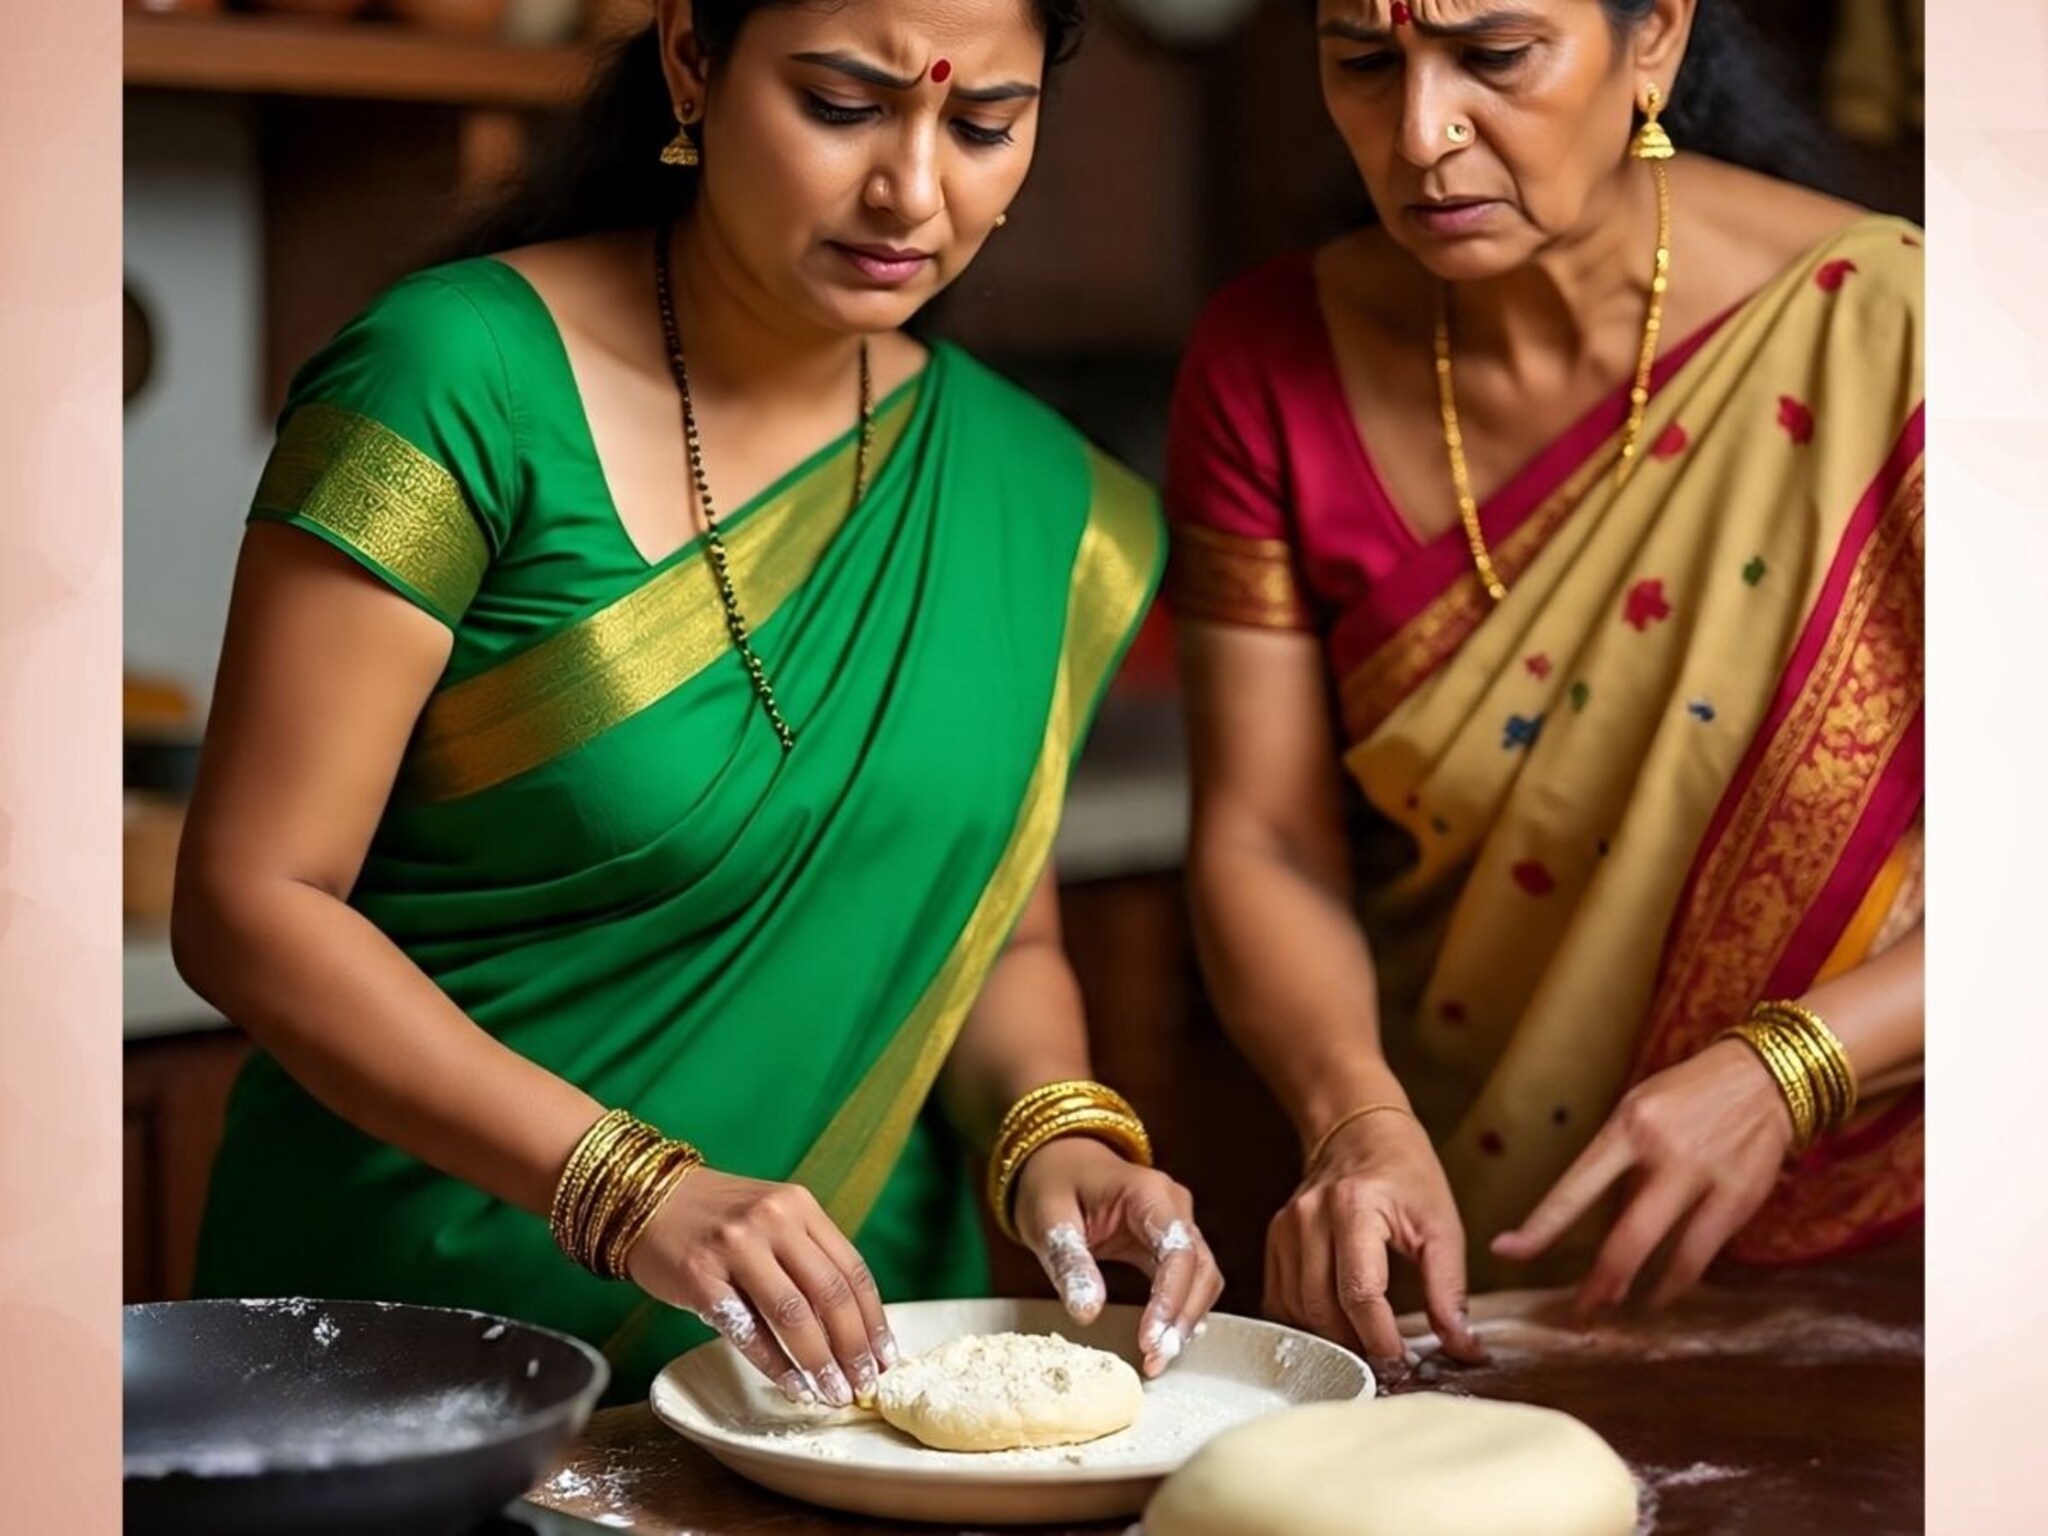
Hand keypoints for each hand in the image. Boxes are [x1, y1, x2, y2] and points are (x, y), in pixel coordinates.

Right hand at [626, 1169, 897, 1407]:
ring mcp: (735, 1247)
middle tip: (863, 1385)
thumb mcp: (771, 1217)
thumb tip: (851, 1328)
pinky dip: (775, 1365)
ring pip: (793, 1315)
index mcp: (799, 1206)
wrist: (645, 1198)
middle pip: (830, 1294)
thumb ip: (807, 1256)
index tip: (884, 1358)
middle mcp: (772, 1221)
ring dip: (818, 1363)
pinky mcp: (701, 1277)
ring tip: (833, 1394)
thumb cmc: (717, 1218)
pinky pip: (747, 1331)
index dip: (873, 1320)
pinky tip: (792, 1385)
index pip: (852, 1270)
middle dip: (852, 1348)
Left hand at [1010, 1138, 1224, 1378]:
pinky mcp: (1169, 1243)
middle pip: (1200, 1267)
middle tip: (1155, 1358)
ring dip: (1186, 1318)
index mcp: (1147, 1191)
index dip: (1170, 1299)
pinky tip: (1164, 1338)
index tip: (1152, 1339)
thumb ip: (1069, 1263)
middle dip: (1182, 1317)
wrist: (1057, 1162)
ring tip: (1157, 1356)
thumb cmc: (1052, 1185)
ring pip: (1203, 1277)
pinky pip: (1189, 1279)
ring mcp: (1177, 1222)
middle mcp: (1173, 1204)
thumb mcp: (1048, 1221)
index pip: (1177, 1249)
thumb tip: (1088, 1312)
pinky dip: (1181, 1310)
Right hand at [1266, 1109, 1483, 1376]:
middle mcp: (1310, 1217)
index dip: (1381, 1339)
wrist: (1359, 1133)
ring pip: (1298, 1310)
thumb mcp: (1442, 1225)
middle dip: (1356, 1347)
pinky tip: (1336, 1326)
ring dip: (1331, 1340)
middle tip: (1388, 1365)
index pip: (1360, 1292)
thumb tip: (1462, 1346)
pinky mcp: (1274, 1240)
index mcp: (1355, 1208)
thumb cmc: (1406, 1175)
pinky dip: (1307, 1324)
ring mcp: (1285, 1229)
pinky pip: (1281, 1300)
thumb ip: (1449, 1290)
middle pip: (1323, 1308)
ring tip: (1366, 1346)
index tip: (1402, 1364)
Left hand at [1490, 1038, 1794, 1313]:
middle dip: (1599, 1283)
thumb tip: (1599, 1223)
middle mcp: (1666, 1154)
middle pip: (1626, 1238)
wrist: (1763, 1077)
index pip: (1574, 1189)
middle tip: (1578, 1311)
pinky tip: (1662, 1293)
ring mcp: (1708, 1179)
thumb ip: (1618, 1162)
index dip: (1540, 1227)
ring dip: (1640, 1289)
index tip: (1507, 1251)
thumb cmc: (1686, 1095)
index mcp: (1628, 1127)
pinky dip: (1678, 1280)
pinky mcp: (1741, 1198)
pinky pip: (1702, 1254)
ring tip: (1615, 1307)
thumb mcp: (1638, 1110)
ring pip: (1668, 1255)